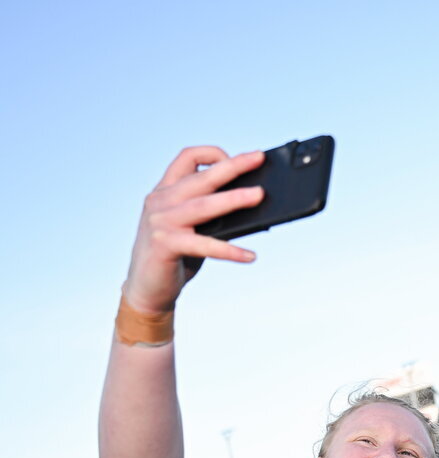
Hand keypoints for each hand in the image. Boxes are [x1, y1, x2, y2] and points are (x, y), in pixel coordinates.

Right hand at [123, 147, 265, 314]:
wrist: (147, 289)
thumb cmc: (175, 256)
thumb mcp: (190, 227)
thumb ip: (210, 214)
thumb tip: (251, 205)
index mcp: (166, 190)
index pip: (187, 157)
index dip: (213, 154)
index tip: (236, 160)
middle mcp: (161, 201)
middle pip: (201, 176)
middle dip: (232, 166)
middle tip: (258, 158)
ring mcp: (161, 222)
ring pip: (203, 205)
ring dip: (234, 199)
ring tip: (259, 196)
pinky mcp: (165, 246)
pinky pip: (204, 245)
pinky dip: (229, 250)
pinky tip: (250, 255)